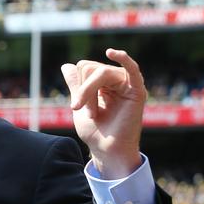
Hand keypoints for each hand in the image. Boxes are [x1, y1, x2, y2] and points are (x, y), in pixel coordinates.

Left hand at [61, 48, 146, 178]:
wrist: (106, 150)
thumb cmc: (95, 131)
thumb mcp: (79, 104)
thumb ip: (75, 84)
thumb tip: (66, 65)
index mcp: (103, 82)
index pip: (83, 67)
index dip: (77, 88)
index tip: (79, 108)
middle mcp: (116, 80)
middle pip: (89, 67)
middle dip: (83, 91)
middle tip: (89, 112)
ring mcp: (127, 84)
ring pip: (100, 71)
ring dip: (89, 94)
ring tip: (93, 113)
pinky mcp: (136, 91)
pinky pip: (131, 69)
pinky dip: (123, 59)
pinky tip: (112, 53)